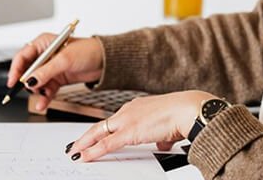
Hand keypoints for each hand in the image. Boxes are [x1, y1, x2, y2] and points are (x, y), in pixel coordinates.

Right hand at [7, 34, 103, 109]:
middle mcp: (45, 55)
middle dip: (27, 82)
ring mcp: (51, 68)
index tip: (13, 81)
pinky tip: (42, 103)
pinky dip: (44, 97)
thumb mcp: (65, 60)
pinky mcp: (57, 79)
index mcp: (43, 43)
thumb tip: (30, 80)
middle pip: (27, 70)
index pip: (23, 56)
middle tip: (29, 90)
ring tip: (40, 98)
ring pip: (36, 82)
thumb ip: (46, 71)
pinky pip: (46, 89)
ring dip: (37, 91)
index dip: (15, 69)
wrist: (105, 62)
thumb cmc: (88, 51)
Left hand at [66, 90, 216, 161]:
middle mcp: (128, 111)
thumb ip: (161, 136)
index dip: (102, 129)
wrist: (188, 109)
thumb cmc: (182, 115)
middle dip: (86, 136)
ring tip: (74, 151)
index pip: (114, 120)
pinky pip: (106, 144)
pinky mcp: (129, 132)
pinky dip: (93, 151)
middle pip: (101, 125)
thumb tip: (161, 143)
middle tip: (75, 144)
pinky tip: (84, 156)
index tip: (94, 136)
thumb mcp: (168, 128)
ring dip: (85, 143)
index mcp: (137, 107)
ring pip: (99, 133)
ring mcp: (127, 121)